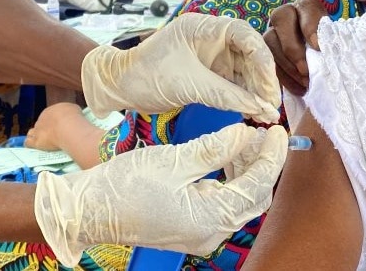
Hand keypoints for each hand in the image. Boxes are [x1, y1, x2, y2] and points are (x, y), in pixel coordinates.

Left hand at [24, 103, 83, 151]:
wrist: (68, 127)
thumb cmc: (73, 118)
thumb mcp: (74, 110)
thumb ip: (70, 113)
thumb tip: (71, 115)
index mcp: (50, 111)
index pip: (49, 117)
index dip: (53, 123)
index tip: (59, 128)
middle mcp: (42, 119)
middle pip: (40, 125)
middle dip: (45, 130)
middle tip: (53, 137)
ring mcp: (37, 130)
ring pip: (31, 133)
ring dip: (34, 136)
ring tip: (41, 142)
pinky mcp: (36, 141)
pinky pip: (28, 143)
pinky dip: (29, 145)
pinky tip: (33, 148)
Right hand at [33, 123, 288, 264]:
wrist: (87, 211)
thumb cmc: (124, 185)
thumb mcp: (172, 160)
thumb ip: (214, 148)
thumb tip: (246, 133)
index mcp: (209, 219)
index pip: (256, 186)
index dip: (271, 157)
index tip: (278, 130)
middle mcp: (210, 234)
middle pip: (253, 198)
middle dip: (262, 164)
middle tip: (263, 133)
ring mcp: (200, 234)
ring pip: (238, 202)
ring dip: (245, 171)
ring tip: (242, 140)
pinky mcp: (189, 228)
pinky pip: (220, 205)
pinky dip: (227, 181)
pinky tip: (222, 158)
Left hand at [81, 13, 280, 121]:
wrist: (121, 88)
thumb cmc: (147, 76)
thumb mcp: (189, 86)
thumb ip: (226, 95)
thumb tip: (261, 108)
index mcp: (202, 27)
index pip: (243, 34)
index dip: (261, 57)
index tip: (269, 83)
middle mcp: (210, 38)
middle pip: (248, 53)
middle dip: (262, 79)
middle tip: (272, 105)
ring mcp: (211, 56)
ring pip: (244, 70)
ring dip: (256, 91)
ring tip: (268, 113)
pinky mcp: (209, 74)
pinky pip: (234, 83)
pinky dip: (244, 97)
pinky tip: (255, 112)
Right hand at [263, 0, 326, 96]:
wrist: (319, 56)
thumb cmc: (330, 44)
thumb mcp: (334, 37)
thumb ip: (332, 38)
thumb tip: (330, 53)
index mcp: (305, 5)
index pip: (305, 8)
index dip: (310, 27)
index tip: (318, 47)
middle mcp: (285, 13)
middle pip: (280, 20)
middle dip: (293, 48)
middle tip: (306, 70)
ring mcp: (272, 30)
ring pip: (269, 41)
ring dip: (287, 65)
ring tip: (304, 83)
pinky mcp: (265, 49)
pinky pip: (268, 60)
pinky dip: (284, 77)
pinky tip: (298, 89)